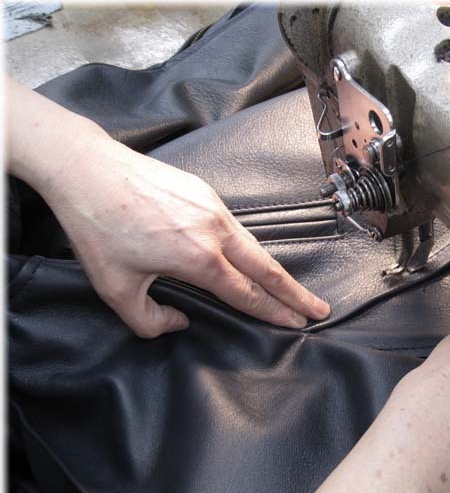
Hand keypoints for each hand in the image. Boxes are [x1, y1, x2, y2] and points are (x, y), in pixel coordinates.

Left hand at [28, 128, 330, 337]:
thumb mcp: (114, 288)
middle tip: (319, 310)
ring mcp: (213, 209)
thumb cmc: (97, 228)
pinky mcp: (205, 193)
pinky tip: (250, 258)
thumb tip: (178, 322)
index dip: (275, 313)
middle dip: (296, 294)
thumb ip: (148, 321)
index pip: (248, 294)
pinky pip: (237, 228)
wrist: (87, 168)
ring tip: (291, 289)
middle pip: (268, 270)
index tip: (297, 324)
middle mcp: (215, 233)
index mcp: (198, 259)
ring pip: (254, 247)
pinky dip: (251, 249)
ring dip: (275, 271)